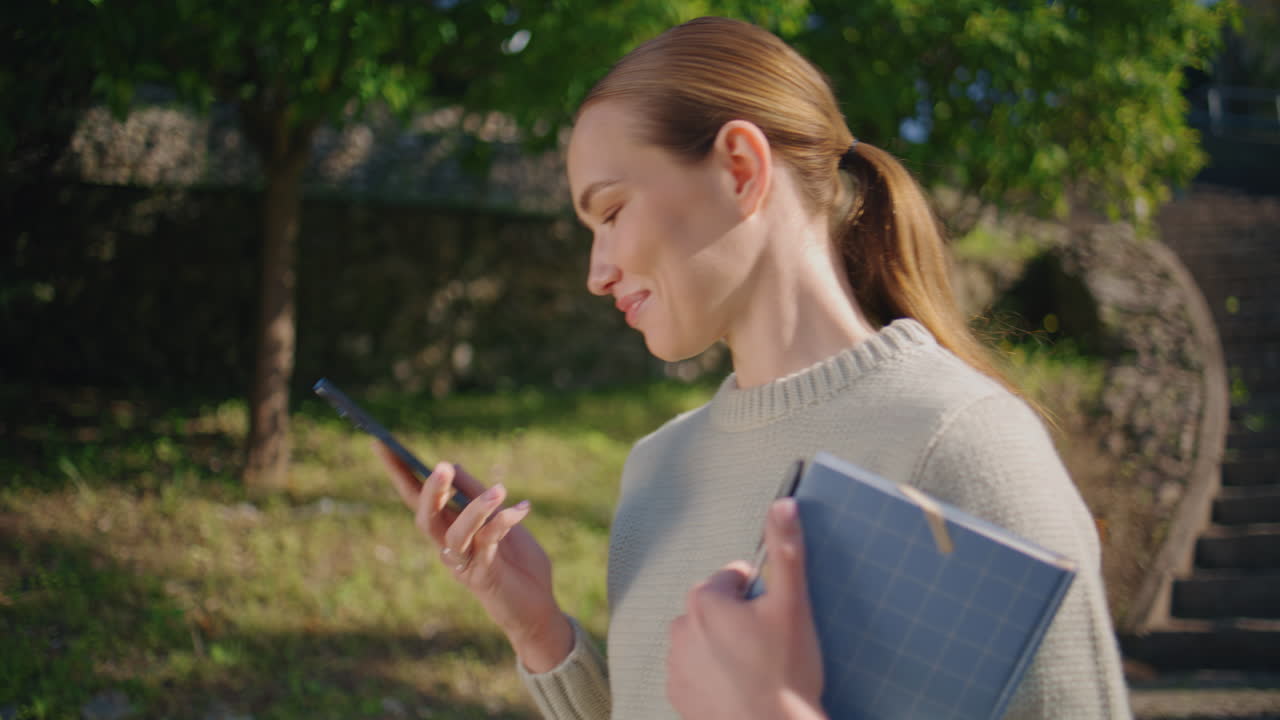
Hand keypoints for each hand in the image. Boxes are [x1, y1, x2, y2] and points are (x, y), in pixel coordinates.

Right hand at [375, 442, 572, 671]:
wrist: (537, 607)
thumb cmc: (516, 562)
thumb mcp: (499, 518)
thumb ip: (475, 495)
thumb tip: (451, 464)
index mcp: (447, 529)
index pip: (415, 497)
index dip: (398, 472)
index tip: (380, 442)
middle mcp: (447, 547)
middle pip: (426, 518)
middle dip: (431, 492)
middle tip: (441, 467)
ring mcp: (463, 564)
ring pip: (457, 533)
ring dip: (477, 509)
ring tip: (499, 490)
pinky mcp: (483, 577)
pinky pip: (489, 544)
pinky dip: (505, 523)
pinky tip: (523, 509)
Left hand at [666, 499, 825, 719]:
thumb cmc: (786, 671)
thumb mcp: (793, 605)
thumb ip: (786, 550)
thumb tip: (783, 502)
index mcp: (705, 600)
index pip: (734, 578)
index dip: (760, 595)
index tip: (774, 620)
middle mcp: (680, 627)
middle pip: (717, 607)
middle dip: (739, 618)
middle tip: (768, 645)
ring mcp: (675, 663)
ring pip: (704, 638)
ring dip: (723, 645)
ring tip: (754, 669)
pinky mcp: (676, 694)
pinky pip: (694, 670)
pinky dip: (711, 674)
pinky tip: (736, 687)